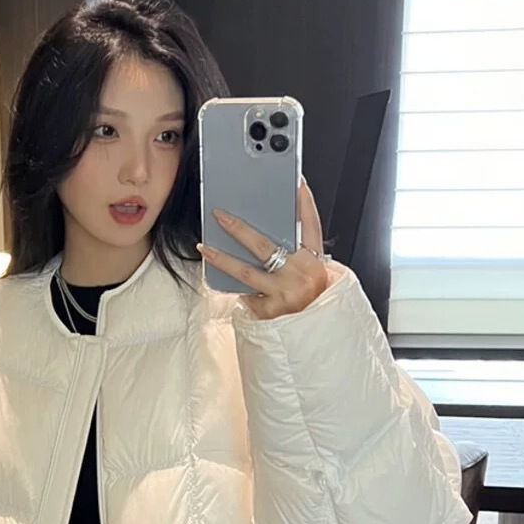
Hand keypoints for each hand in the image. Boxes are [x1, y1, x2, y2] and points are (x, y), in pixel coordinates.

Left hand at [197, 179, 330, 320]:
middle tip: (220, 216)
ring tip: (204, 248)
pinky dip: (239, 290)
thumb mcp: (312, 277)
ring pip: (246, 271)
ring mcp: (286, 293)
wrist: (319, 340)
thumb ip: (297, 257)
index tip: (296, 183)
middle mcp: (303, 275)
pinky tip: (226, 285)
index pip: (311, 226)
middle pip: (266, 246)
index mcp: (315, 262)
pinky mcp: (271, 310)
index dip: (305, 204)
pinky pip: (247, 294)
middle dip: (239, 228)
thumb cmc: (312, 305)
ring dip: (221, 258)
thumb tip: (270, 236)